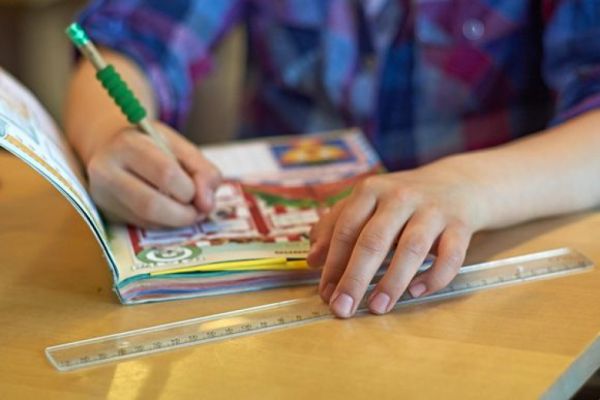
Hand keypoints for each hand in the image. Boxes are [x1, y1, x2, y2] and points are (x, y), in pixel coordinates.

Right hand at [86, 122, 221, 226]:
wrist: (111, 148)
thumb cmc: (151, 146)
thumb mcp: (180, 147)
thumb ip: (202, 171)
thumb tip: (207, 205)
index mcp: (128, 144)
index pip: (166, 174)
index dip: (191, 190)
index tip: (200, 192)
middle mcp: (106, 171)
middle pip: (152, 204)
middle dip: (184, 213)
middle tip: (197, 210)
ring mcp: (102, 195)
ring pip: (146, 220)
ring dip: (176, 221)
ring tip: (187, 211)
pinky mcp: (106, 213)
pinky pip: (142, 226)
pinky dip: (164, 224)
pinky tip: (169, 212)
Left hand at [307, 161, 486, 317]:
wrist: (458, 184)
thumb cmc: (401, 202)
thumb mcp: (366, 204)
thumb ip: (335, 226)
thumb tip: (312, 259)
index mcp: (371, 190)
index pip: (346, 228)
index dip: (333, 263)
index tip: (324, 294)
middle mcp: (400, 196)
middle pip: (374, 240)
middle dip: (355, 278)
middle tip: (342, 308)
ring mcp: (432, 210)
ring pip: (411, 248)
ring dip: (392, 281)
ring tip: (377, 307)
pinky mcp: (460, 225)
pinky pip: (450, 256)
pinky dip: (434, 276)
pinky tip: (416, 293)